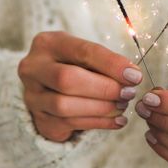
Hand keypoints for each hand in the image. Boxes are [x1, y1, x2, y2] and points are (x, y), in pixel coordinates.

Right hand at [18, 31, 142, 141]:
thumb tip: (132, 77)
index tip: (134, 75)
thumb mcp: (84, 55)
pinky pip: (71, 124)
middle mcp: (33, 68)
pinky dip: (99, 123)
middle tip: (128, 93)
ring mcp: (32, 96)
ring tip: (122, 105)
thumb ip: (105, 63)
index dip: (111, 64)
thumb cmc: (73, 65)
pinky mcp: (40, 119)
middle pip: (67, 79)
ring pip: (65, 106)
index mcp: (47, 43)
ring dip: (101, 108)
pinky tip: (117, 120)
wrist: (48, 88)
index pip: (82, 51)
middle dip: (104, 88)